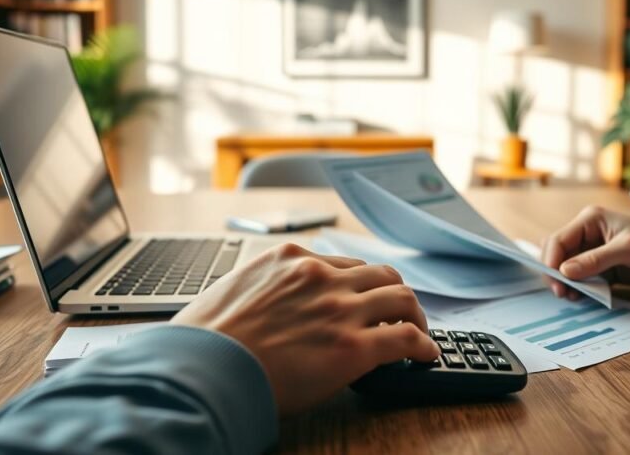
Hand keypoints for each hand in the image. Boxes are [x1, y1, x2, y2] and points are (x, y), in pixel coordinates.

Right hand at [171, 243, 438, 413]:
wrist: (203, 372)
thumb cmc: (205, 342)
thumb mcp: (231, 292)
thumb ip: (261, 289)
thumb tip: (268, 305)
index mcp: (288, 257)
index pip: (342, 263)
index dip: (359, 285)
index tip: (363, 299)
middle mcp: (319, 275)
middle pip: (380, 274)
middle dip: (393, 293)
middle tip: (398, 312)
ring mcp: (340, 308)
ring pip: (402, 298)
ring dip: (415, 315)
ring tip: (419, 331)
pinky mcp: (354, 346)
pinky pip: (406, 338)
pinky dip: (423, 344)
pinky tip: (426, 355)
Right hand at [541, 206, 629, 299]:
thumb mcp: (629, 248)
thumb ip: (596, 260)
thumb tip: (565, 271)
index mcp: (590, 220)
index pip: (559, 240)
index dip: (551, 260)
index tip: (555, 280)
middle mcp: (588, 235)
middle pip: (558, 254)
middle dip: (555, 273)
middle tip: (562, 293)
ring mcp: (594, 252)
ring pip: (567, 269)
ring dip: (566, 283)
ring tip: (573, 297)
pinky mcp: (603, 268)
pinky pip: (583, 279)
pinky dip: (580, 289)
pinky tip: (583, 297)